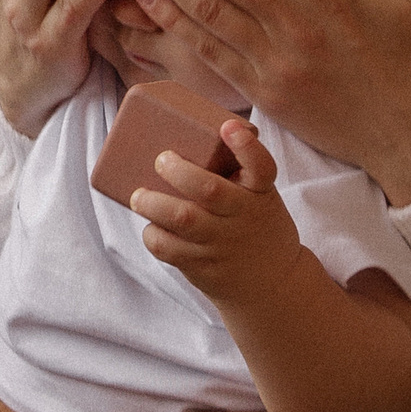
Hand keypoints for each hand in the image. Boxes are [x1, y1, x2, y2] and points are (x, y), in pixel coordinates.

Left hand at [129, 116, 298, 300]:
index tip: (228, 126)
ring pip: (183, 219)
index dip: (245, 145)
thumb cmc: (256, 225)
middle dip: (178, 171)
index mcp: (260, 193)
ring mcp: (222, 244)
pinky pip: (169, 249)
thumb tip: (182, 136)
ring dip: (153, 204)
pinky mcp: (204, 267)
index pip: (261, 166)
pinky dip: (153, 235)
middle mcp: (243, 217)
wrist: (272, 285)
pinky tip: (151, 226)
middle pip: (209, 190)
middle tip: (161, 159)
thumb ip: (235, 173)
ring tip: (138, 195)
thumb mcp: (260, 197)